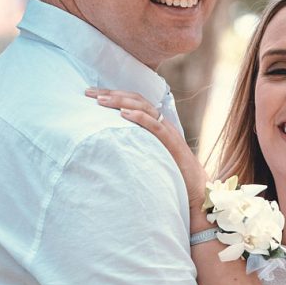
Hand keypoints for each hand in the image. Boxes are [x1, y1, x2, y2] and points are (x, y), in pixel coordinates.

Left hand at [86, 88, 207, 216]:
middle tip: (88, 93)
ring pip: (144, 108)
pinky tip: (123, 114)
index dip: (113, 95)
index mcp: (157, 124)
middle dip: (111, 93)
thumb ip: (137, 147)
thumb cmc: (173, 177)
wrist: (197, 192)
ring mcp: (169, 132)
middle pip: (136, 100)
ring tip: (101, 101)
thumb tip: (111, 146)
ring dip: (121, 102)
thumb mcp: (150, 157)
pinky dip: (140, 118)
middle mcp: (163, 123)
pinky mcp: (173, 144)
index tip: (92, 95)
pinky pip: (156, 126)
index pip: (134, 102)